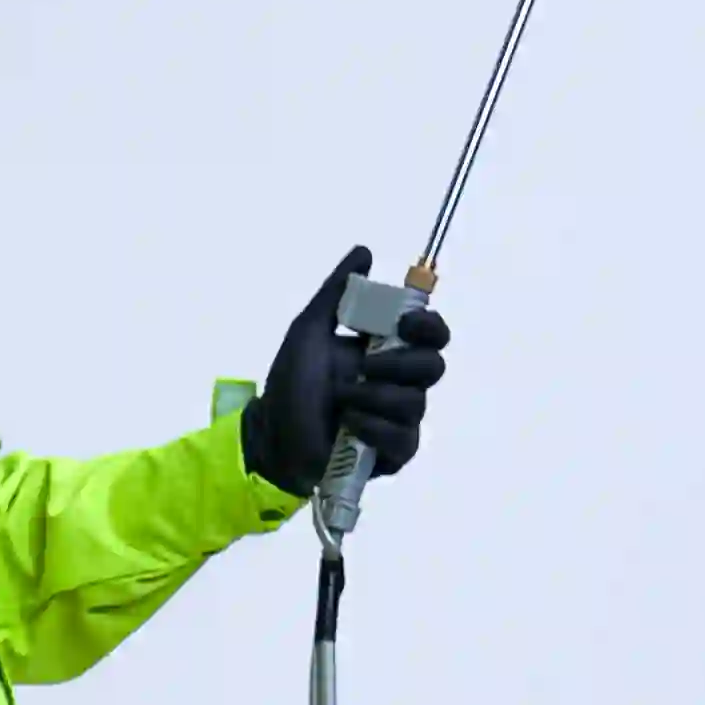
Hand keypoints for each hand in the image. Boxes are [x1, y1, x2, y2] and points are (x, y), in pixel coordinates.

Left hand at [239, 249, 449, 497]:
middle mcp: (401, 383)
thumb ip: (336, 293)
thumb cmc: (291, 382)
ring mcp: (400, 420)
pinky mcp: (394, 452)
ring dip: (371, 397)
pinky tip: (347, 424)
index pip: (432, 334)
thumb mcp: (308, 330)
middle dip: (398, 363)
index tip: (403, 322)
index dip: (429, 325)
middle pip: (433, 367)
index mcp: (388, 351)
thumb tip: (364, 251)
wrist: (271, 434)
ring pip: (414, 403)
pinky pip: (402, 438)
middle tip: (364, 366)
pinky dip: (372, 427)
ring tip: (339, 400)